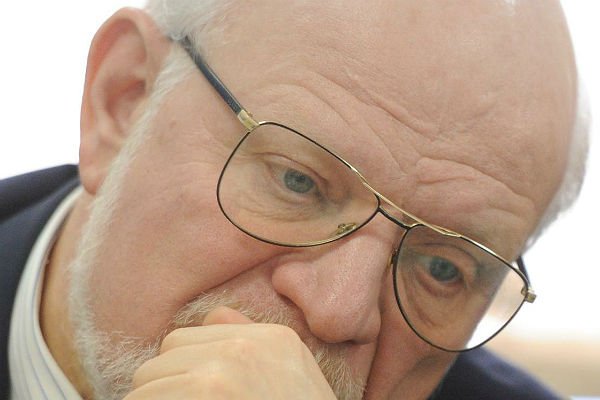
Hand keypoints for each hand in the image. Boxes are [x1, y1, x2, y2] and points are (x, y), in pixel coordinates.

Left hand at [124, 306, 336, 398]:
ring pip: (146, 382)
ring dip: (151, 399)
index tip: (187, 390)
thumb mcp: (294, 371)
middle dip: (163, 383)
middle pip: (165, 354)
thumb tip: (213, 318)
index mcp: (270, 339)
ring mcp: (219, 377)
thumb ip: (255, 339)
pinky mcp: (204, 397)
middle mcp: (242, 350)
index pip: (191, 335)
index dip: (181, 366)